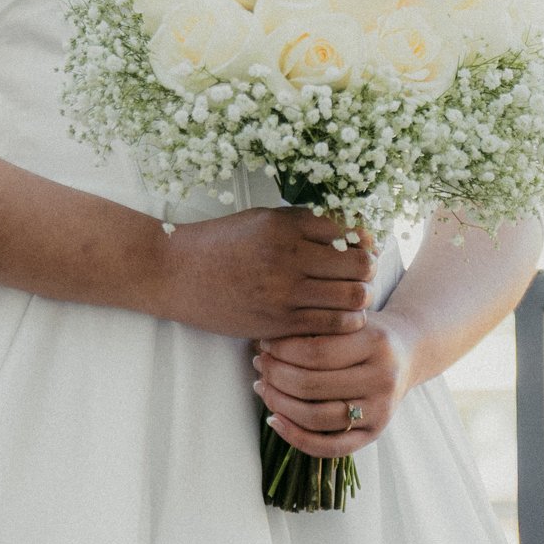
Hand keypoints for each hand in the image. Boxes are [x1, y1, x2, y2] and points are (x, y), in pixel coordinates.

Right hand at [159, 205, 379, 340]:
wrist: (175, 272)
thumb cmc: (220, 242)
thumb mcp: (261, 219)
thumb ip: (303, 223)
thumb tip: (350, 229)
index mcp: (286, 225)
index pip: (350, 231)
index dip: (365, 241)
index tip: (365, 247)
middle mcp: (289, 256)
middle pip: (359, 264)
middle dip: (367, 269)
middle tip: (362, 273)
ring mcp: (284, 292)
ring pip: (353, 296)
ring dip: (360, 297)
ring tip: (352, 296)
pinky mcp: (278, 322)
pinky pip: (331, 325)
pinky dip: (346, 321)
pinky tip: (339, 317)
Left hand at [252, 308, 423, 458]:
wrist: (407, 353)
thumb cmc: (367, 331)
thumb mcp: (348, 319)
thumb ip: (313, 327)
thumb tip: (261, 343)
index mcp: (375, 343)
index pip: (316, 351)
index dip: (282, 349)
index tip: (265, 344)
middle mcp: (382, 379)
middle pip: (313, 385)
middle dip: (276, 376)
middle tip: (260, 365)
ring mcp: (380, 411)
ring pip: (317, 418)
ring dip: (280, 405)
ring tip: (263, 388)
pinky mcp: (375, 434)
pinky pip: (329, 446)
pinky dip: (296, 437)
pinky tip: (274, 420)